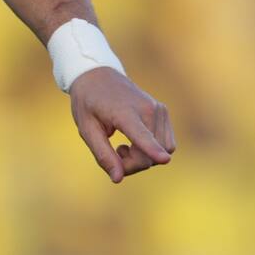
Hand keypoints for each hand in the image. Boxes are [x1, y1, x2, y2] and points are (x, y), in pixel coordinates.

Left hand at [70, 68, 175, 183]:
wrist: (98, 76)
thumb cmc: (88, 103)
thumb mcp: (87, 130)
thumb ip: (103, 154)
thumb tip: (118, 178)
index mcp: (123, 112)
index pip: (140, 134)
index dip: (152, 150)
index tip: (164, 160)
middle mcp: (147, 109)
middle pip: (150, 155)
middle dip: (133, 164)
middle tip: (114, 155)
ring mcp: (159, 109)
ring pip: (163, 151)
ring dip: (143, 158)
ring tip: (122, 147)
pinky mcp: (163, 111)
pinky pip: (167, 143)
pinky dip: (153, 149)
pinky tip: (134, 141)